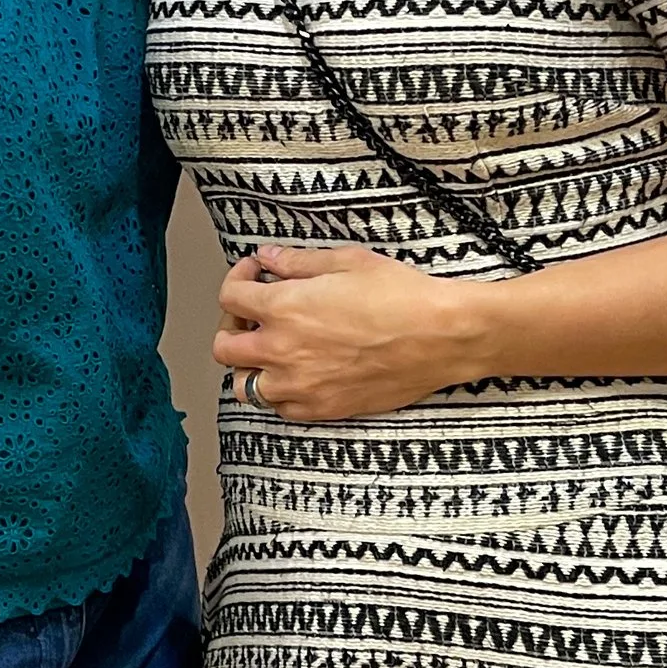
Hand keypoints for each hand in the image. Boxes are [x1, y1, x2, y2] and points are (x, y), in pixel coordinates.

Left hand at [213, 241, 490, 421]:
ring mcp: (300, 387)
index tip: (255, 272)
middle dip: (233, 324)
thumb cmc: (402, 295)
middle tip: (254, 313)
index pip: (231, 296)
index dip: (238, 277)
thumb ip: (299, 262)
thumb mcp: (348, 262)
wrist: (441, 336)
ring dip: (250, 365)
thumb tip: (268, 258)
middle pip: (224, 348)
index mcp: (284, 308)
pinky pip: (280, 409)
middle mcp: (282, 351)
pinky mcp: (323, 409)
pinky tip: (298, 372)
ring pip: (245, 387)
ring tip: (271, 349)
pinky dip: (278, 392)